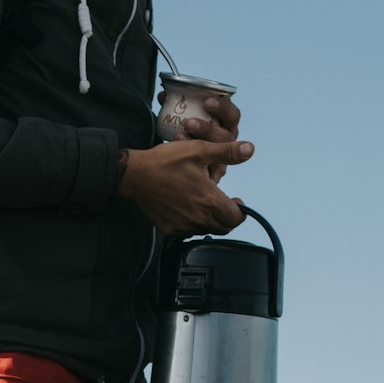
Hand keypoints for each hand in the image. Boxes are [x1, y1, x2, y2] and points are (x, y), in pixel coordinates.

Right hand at [119, 139, 253, 235]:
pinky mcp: (170, 229)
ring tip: (204, 203)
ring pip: (207, 230)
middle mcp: (198, 218)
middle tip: (223, 203)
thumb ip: (226, 152)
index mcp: (209, 201)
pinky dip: (193, 223)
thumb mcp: (198, 150)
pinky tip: (187, 208)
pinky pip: (188, 232)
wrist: (134, 176)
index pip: (236, 218)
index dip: (241, 211)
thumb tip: (250, 149)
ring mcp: (183, 226)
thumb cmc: (165, 162)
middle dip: (227, 217)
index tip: (237, 202)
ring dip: (210, 220)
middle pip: (224, 228)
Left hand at [158, 91, 241, 179]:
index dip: (223, 108)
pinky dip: (192, 163)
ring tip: (179, 137)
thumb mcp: (184, 118)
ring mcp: (220, 161)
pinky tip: (178, 156)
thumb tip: (164, 94)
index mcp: (225, 125)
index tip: (208, 101)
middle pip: (227, 137)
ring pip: (217, 155)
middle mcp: (226, 144)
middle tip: (189, 123)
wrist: (173, 159)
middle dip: (208, 129)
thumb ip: (179, 107)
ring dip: (198, 145)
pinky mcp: (210, 177)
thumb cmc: (182, 133)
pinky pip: (206, 172)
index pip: (232, 116)